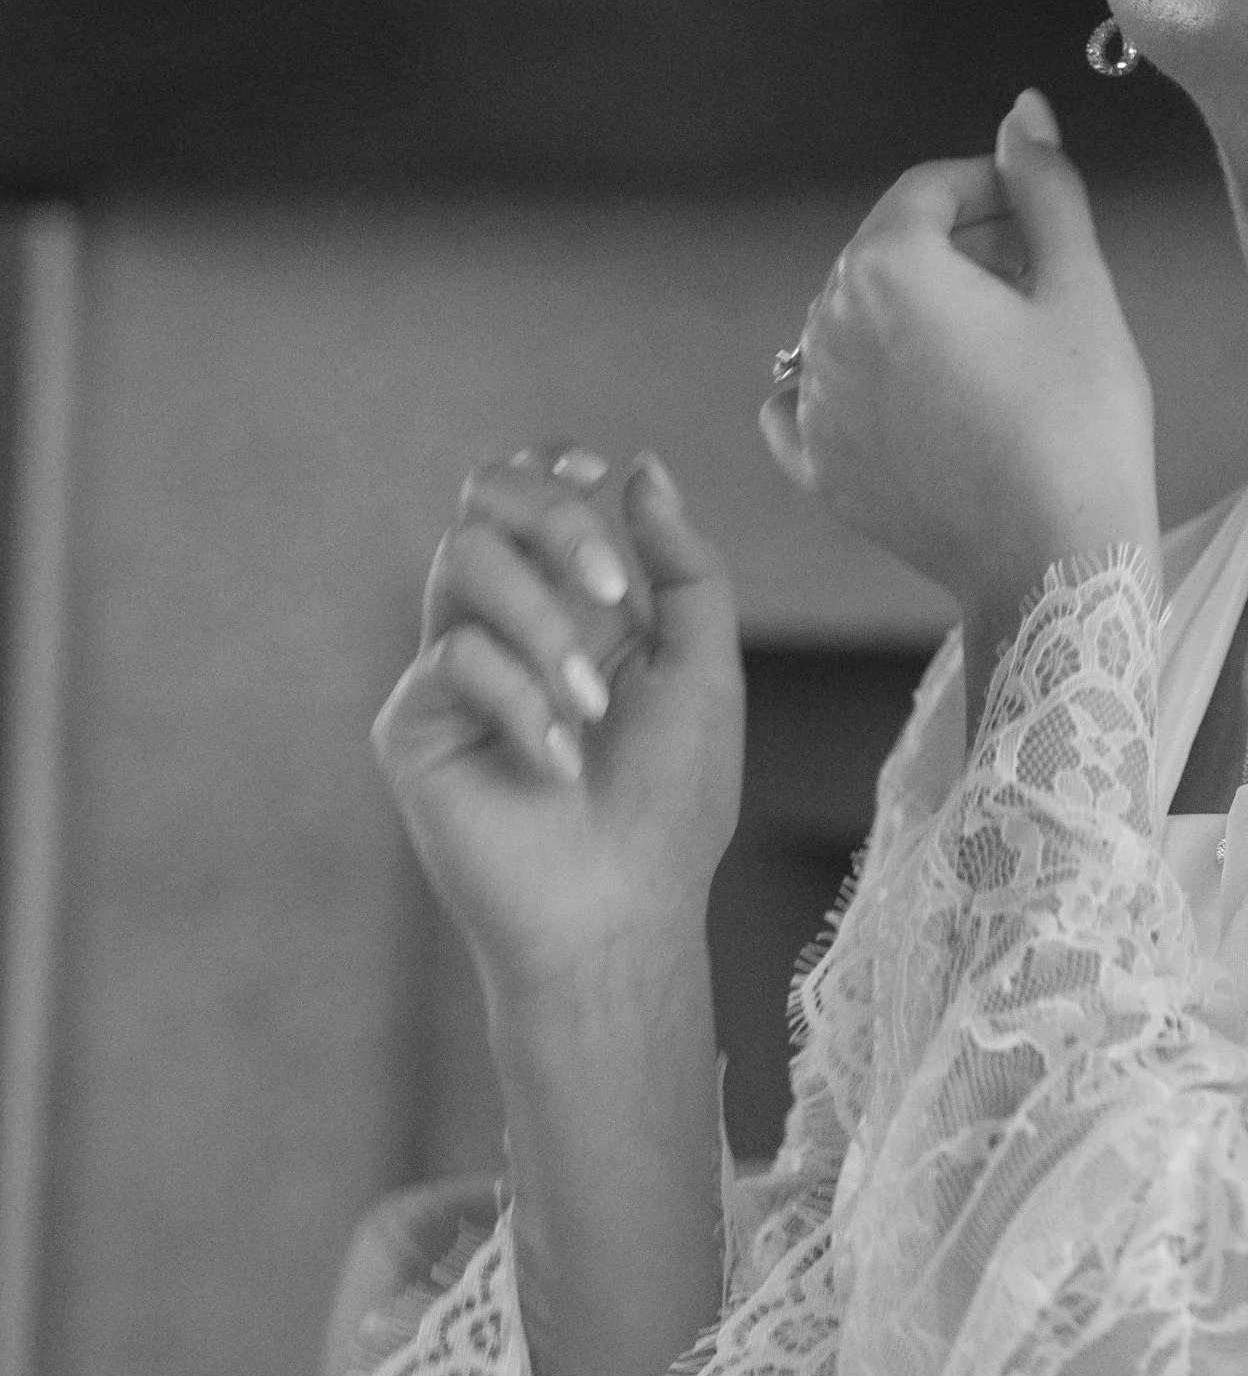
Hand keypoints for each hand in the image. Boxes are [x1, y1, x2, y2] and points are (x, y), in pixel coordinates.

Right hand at [373, 447, 743, 1007]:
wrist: (624, 911)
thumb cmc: (671, 805)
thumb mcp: (705, 671)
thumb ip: (683, 568)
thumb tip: (643, 468)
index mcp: (573, 606)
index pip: (529, 498)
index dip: (547, 464)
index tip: (591, 465)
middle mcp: (505, 626)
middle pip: (484, 502)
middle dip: (552, 519)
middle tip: (609, 589)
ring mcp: (453, 672)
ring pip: (464, 561)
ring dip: (545, 624)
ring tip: (591, 708)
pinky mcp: (414, 723)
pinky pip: (453, 657)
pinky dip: (520, 702)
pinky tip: (557, 766)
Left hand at [761, 92, 1158, 628]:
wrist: (1055, 562)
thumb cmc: (1079, 425)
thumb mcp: (1080, 292)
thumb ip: (1045, 189)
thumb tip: (1024, 110)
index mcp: (889, 266)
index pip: (929, 189)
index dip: (993, 188)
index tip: (1041, 216)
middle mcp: (829, 325)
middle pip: (888, 251)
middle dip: (956, 251)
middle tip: (1032, 284)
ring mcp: (815, 402)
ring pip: (852, 321)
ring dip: (912, 315)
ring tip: (991, 349)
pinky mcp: (818, 467)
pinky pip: (807, 400)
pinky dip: (849, 385)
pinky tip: (901, 398)